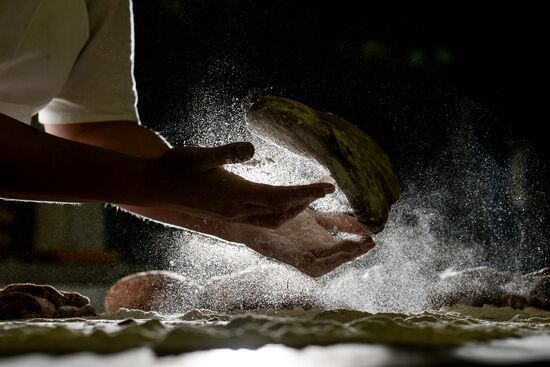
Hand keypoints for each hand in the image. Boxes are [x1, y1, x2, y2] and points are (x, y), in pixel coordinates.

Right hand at [152, 142, 333, 227]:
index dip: (307, 193)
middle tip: (326, 188)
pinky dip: (278, 214)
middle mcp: (237, 211)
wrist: (155, 188)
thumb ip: (227, 153)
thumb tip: (253, 149)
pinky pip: (261, 221)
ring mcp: (233, 216)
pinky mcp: (228, 216)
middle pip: (282, 211)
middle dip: (307, 201)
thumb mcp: (200, 155)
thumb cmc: (176, 168)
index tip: (328, 187)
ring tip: (308, 197)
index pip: (281, 197)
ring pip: (273, 220)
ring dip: (294, 210)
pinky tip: (280, 204)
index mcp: (235, 196)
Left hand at [239, 209, 374, 276]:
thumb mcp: (316, 218)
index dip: (359, 245)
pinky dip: (322, 256)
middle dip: (354, 252)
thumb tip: (361, 220)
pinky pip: (309, 261)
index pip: (345, 249)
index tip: (374, 238)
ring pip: (327, 263)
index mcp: (322, 246)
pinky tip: (333, 247)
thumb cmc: (285, 218)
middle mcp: (314, 255)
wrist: (255, 215)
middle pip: (338, 258)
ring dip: (342, 255)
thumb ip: (337, 221)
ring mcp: (301, 257)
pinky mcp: (288, 256)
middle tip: (369, 243)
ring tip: (357, 246)